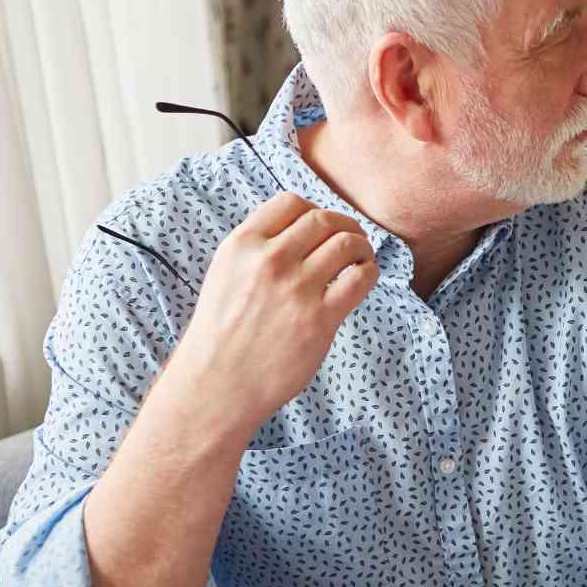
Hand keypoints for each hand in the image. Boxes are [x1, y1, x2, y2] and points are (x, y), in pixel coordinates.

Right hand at [166, 192, 377, 437]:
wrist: (217, 383)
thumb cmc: (222, 333)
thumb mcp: (225, 274)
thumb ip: (256, 249)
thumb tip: (299, 231)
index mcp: (242, 245)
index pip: (290, 202)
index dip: (314, 210)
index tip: (321, 227)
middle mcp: (269, 260)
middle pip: (323, 220)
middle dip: (344, 226)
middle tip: (351, 240)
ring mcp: (296, 289)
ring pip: (347, 244)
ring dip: (361, 247)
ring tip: (361, 259)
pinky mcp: (320, 318)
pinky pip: (360, 278)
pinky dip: (369, 272)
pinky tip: (363, 279)